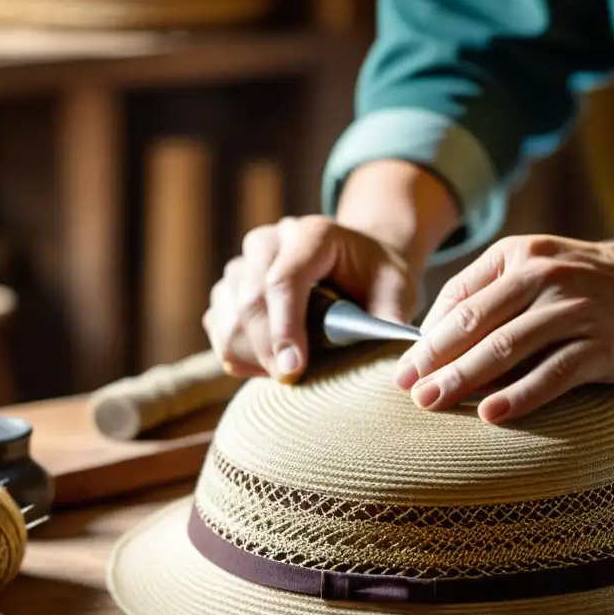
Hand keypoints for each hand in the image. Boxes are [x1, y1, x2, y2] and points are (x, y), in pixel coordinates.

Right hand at [204, 215, 419, 382]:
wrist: (357, 260)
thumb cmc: (377, 276)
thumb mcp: (397, 290)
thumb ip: (390, 317)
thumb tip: (390, 357)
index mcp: (311, 235)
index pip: (283, 280)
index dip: (284, 328)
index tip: (293, 369)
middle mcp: (269, 242)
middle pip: (249, 298)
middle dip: (265, 349)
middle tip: (290, 380)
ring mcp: (244, 262)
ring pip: (226, 314)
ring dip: (249, 352)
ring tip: (285, 370)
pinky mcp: (230, 286)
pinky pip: (216, 325)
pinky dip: (236, 352)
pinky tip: (269, 364)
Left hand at [393, 233, 613, 423]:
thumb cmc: (597, 288)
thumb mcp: (542, 271)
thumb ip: (497, 298)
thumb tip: (441, 347)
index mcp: (518, 256)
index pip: (457, 297)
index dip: (426, 336)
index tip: (405, 368)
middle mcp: (542, 275)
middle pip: (473, 323)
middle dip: (433, 359)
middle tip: (404, 389)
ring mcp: (574, 308)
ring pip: (506, 347)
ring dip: (462, 378)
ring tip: (432, 403)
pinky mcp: (603, 343)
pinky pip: (553, 373)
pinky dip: (520, 395)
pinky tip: (491, 415)